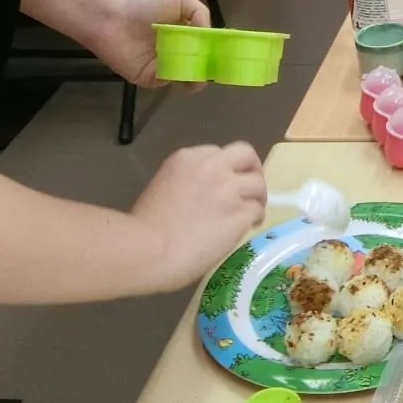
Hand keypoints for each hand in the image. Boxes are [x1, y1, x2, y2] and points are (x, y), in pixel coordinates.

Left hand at [89, 0, 208, 86]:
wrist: (112, 18)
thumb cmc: (144, 5)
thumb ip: (200, 14)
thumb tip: (208, 36)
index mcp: (184, 33)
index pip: (205, 46)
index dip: (216, 51)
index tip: (225, 54)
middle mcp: (175, 51)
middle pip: (199, 65)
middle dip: (209, 67)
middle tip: (214, 67)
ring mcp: (163, 66)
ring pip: (187, 76)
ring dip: (195, 74)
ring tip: (198, 69)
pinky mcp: (150, 78)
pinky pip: (169, 81)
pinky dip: (175, 76)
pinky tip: (176, 67)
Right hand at [129, 142, 267, 291]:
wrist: (148, 250)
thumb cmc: (144, 228)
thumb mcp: (162, 188)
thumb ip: (186, 184)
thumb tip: (201, 197)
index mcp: (186, 159)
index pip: (218, 153)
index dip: (225, 168)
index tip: (224, 182)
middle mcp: (212, 167)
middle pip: (246, 155)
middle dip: (252, 169)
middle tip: (250, 188)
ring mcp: (228, 189)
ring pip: (257, 183)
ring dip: (257, 197)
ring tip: (251, 213)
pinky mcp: (240, 212)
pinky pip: (257, 210)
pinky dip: (255, 218)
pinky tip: (248, 227)